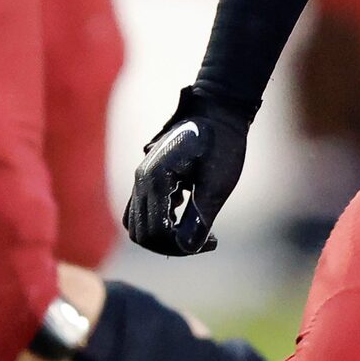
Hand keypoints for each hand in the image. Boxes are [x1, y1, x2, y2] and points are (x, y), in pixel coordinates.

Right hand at [122, 85, 254, 256]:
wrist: (218, 113)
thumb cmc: (222, 144)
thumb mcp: (217, 182)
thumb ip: (200, 215)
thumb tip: (187, 247)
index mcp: (155, 179)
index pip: (156, 232)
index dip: (183, 246)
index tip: (213, 240)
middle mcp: (141, 179)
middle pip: (142, 233)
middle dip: (172, 245)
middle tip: (205, 240)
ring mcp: (141, 179)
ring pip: (137, 225)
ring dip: (163, 237)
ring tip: (195, 231)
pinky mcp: (147, 179)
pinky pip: (141, 212)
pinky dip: (159, 223)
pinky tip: (186, 215)